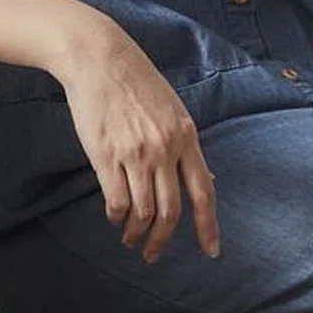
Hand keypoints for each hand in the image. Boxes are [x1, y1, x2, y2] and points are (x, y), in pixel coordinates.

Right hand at [56, 15, 220, 263]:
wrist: (101, 58)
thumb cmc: (136, 82)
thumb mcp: (173, 109)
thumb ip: (186, 145)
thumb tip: (206, 179)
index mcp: (186, 135)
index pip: (204, 191)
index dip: (209, 226)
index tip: (211, 252)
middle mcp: (165, 147)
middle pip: (171, 212)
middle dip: (162, 241)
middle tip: (152, 254)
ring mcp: (136, 153)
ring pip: (143, 213)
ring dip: (136, 234)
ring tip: (129, 239)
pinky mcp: (107, 156)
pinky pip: (116, 202)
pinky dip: (116, 217)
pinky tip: (114, 217)